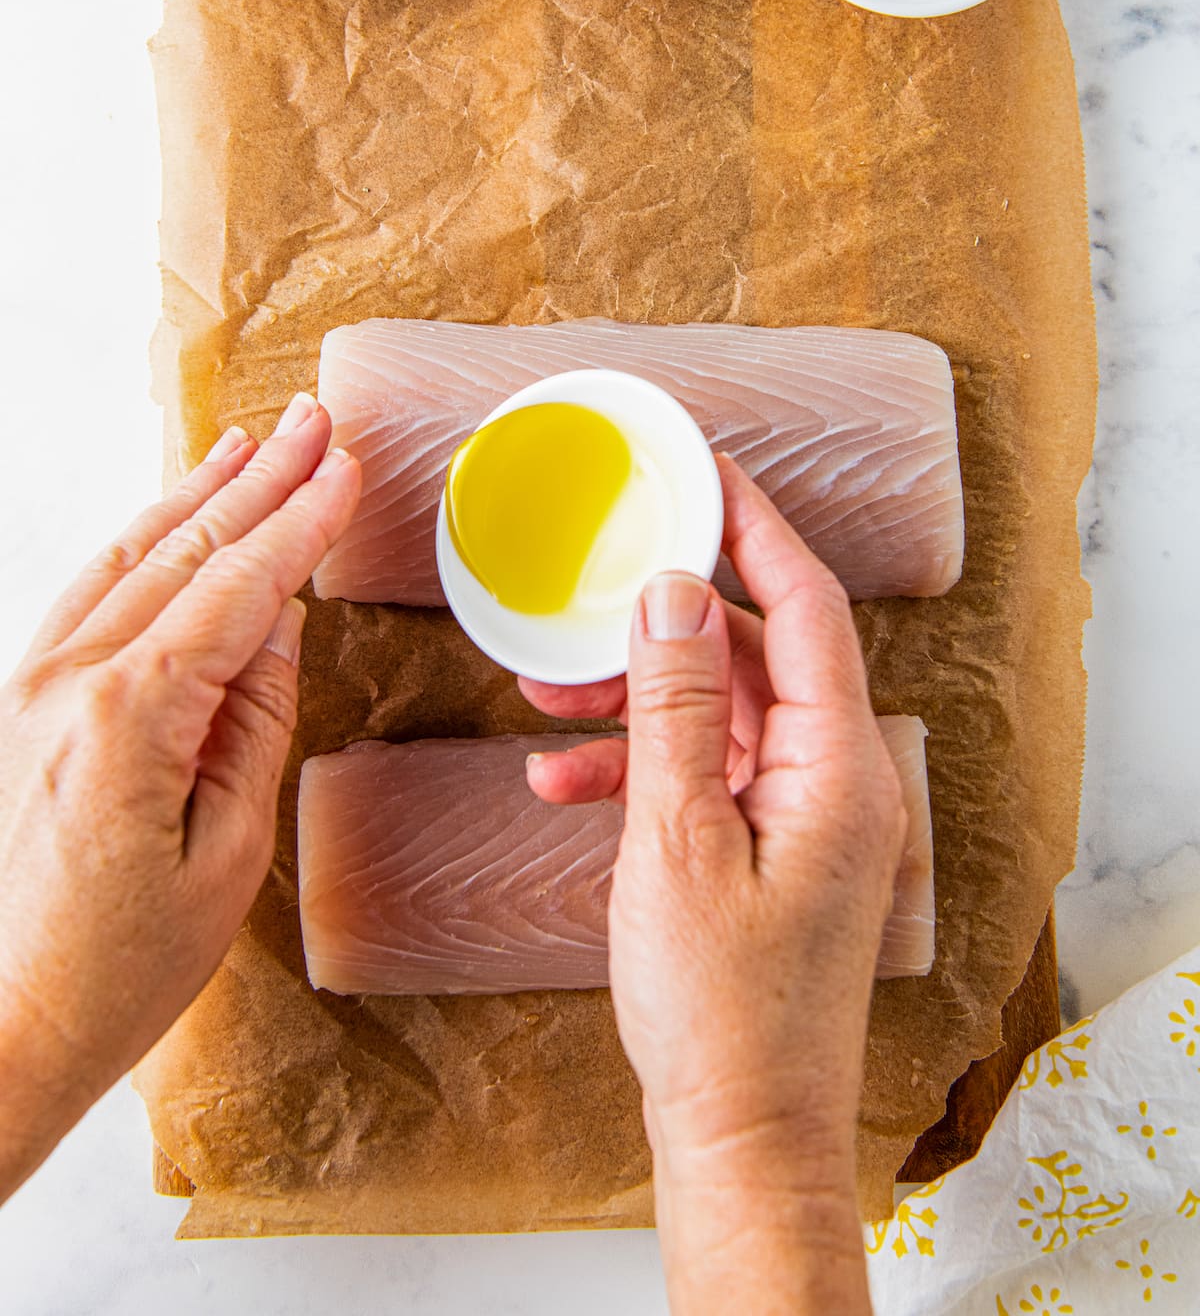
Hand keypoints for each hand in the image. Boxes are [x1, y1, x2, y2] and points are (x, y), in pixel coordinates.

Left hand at [0, 394, 359, 1202]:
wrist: (1, 1028)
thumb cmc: (116, 969)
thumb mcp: (226, 856)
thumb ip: (253, 726)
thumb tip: (278, 626)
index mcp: (128, 719)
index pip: (237, 590)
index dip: (301, 524)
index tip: (346, 469)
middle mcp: (66, 682)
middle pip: (182, 552)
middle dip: (259, 482)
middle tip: (311, 424)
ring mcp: (29, 687)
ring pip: (126, 558)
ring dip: (195, 497)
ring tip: (249, 447)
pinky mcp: (16, 703)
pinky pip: (86, 594)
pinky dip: (137, 542)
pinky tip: (169, 519)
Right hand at [523, 455, 905, 1315]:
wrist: (741, 1131)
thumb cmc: (720, 1006)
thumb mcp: (675, 842)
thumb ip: (672, 710)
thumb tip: (673, 595)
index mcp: (836, 765)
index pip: (806, 608)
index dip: (757, 530)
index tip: (704, 473)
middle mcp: (833, 778)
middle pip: (754, 655)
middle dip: (664, 623)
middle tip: (596, 580)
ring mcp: (803, 814)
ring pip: (718, 711)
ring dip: (636, 696)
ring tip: (545, 691)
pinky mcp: (769, 848)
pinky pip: (704, 771)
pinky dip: (640, 762)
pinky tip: (563, 773)